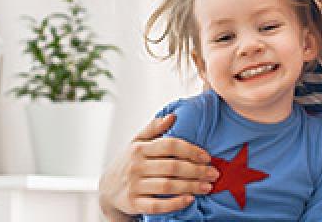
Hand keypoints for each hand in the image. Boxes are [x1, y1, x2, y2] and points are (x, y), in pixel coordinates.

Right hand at [98, 114, 219, 220]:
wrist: (107, 189)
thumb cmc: (128, 162)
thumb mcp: (136, 142)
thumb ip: (153, 129)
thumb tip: (172, 116)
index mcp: (139, 148)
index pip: (169, 145)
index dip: (191, 150)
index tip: (207, 157)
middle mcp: (136, 166)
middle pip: (172, 167)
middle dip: (197, 170)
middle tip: (214, 174)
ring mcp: (134, 185)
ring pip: (168, 185)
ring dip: (191, 186)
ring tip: (208, 187)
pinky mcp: (134, 203)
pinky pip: (157, 205)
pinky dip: (175, 203)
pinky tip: (189, 200)